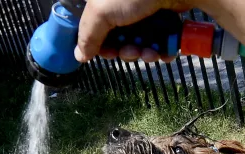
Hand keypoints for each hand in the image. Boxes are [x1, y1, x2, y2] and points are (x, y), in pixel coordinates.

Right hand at [75, 0, 193, 63]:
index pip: (96, 31)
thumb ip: (89, 34)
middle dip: (126, 52)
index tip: (109, 53)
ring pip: (141, 44)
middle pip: (120, 40)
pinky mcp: (165, 21)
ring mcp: (144, 15)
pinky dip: (162, 50)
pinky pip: (161, 42)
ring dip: (145, 54)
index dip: (102, 46)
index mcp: (103, 4)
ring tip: (150, 53)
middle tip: (132, 51)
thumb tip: (80, 56)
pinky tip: (164, 53)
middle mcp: (122, 9)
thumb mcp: (101, 12)